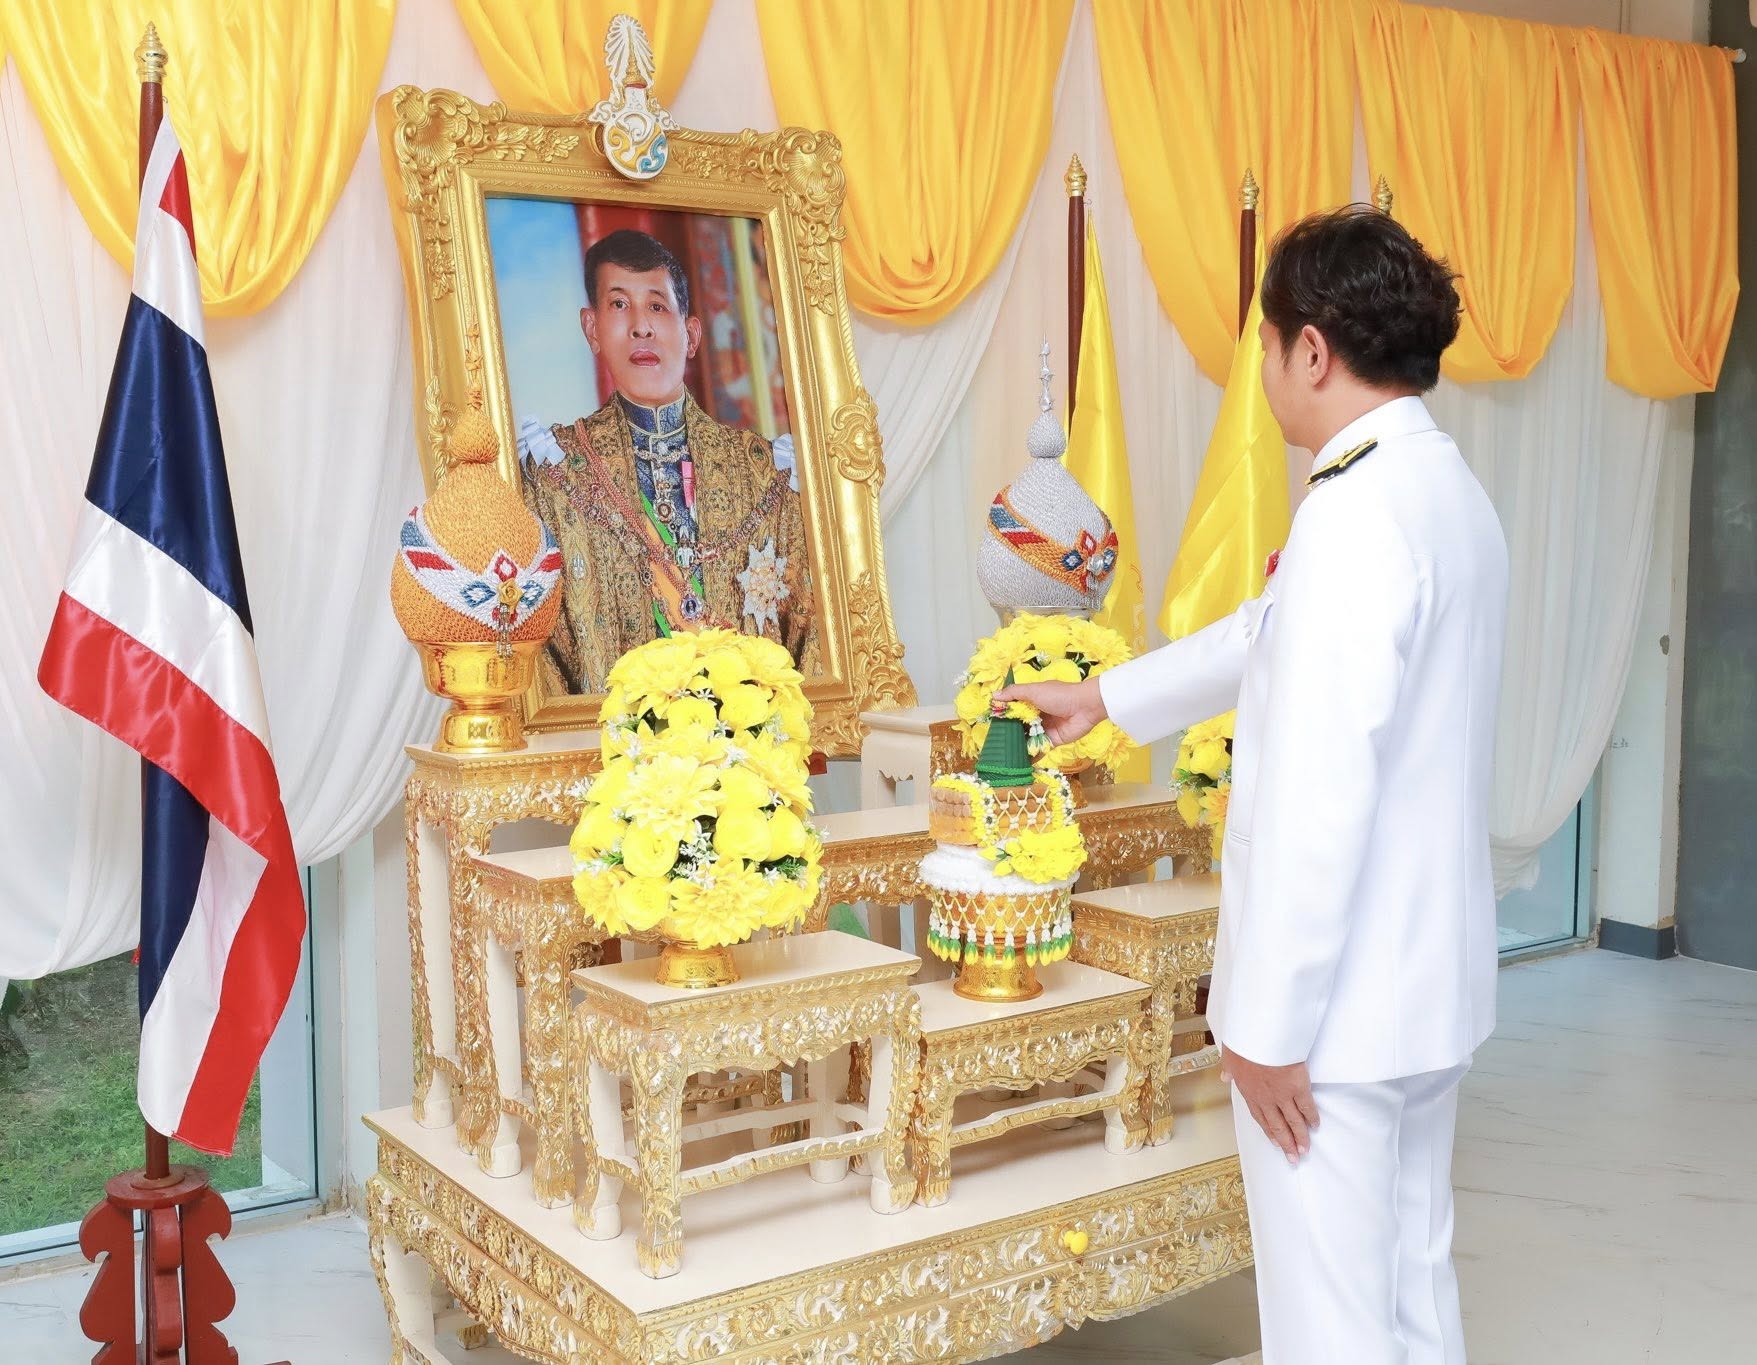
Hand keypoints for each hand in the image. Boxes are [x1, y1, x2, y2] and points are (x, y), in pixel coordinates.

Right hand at [993, 677, 1107, 748]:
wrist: (1085, 707)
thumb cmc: (1059, 695)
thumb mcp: (1034, 690)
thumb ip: (1014, 693)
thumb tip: (994, 697)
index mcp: (1032, 701)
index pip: (1013, 709)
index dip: (1002, 716)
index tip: (990, 725)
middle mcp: (1037, 715)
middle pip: (1019, 726)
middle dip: (1009, 734)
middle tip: (994, 744)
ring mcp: (1044, 729)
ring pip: (1027, 739)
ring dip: (1017, 746)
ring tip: (1003, 756)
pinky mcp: (1052, 741)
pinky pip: (1039, 749)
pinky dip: (1030, 756)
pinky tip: (1018, 764)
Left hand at [1220, 1046, 1318, 1163]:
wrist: (1261, 1035)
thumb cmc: (1245, 1042)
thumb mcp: (1230, 1055)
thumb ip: (1228, 1068)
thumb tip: (1224, 1076)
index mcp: (1249, 1091)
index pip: (1260, 1117)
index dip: (1269, 1131)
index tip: (1275, 1142)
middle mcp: (1266, 1098)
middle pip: (1278, 1125)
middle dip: (1286, 1143)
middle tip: (1293, 1157)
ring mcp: (1283, 1095)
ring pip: (1293, 1121)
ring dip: (1300, 1137)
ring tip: (1305, 1150)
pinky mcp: (1298, 1087)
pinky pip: (1307, 1107)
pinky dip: (1312, 1118)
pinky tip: (1315, 1125)